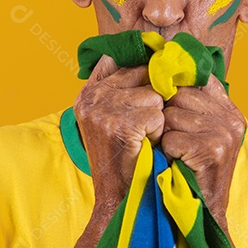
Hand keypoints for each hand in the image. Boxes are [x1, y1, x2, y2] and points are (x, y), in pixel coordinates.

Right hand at [73, 55, 164, 211]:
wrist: (120, 198)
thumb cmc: (127, 158)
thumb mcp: (116, 117)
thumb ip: (125, 85)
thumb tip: (156, 49)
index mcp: (88, 92)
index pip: (126, 60)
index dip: (147, 71)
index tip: (153, 86)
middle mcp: (91, 98)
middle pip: (144, 75)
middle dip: (154, 100)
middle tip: (144, 129)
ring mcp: (102, 110)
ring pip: (155, 96)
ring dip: (158, 119)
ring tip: (144, 140)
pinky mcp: (119, 125)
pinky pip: (158, 115)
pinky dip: (158, 133)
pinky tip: (146, 147)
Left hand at [160, 73, 245, 223]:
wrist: (204, 212)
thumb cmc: (191, 169)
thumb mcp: (197, 131)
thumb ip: (189, 103)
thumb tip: (160, 64)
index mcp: (228, 108)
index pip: (196, 77)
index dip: (173, 84)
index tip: (159, 93)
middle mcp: (230, 117)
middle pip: (178, 95)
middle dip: (164, 115)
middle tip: (168, 138)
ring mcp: (224, 133)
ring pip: (171, 116)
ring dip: (164, 136)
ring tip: (173, 152)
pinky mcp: (212, 150)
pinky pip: (172, 138)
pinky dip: (167, 152)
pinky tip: (176, 162)